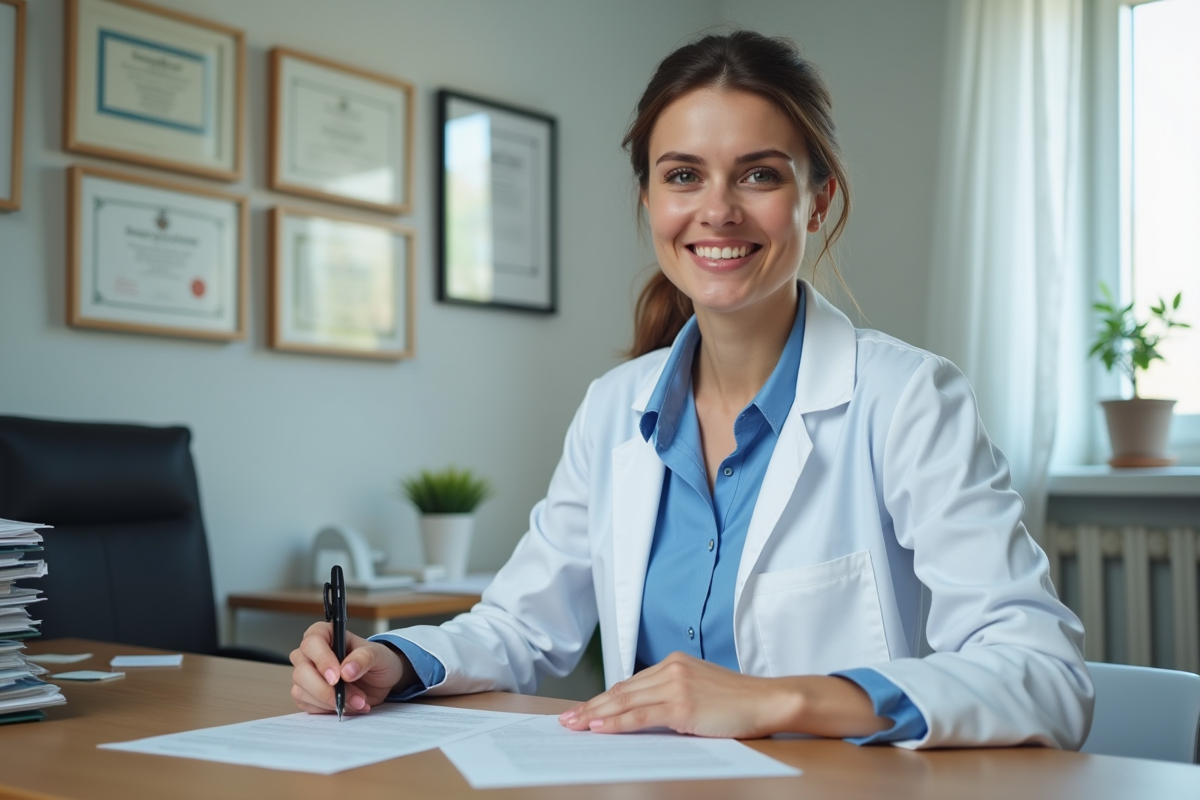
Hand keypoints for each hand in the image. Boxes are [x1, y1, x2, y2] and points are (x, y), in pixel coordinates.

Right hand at [289, 621, 415, 714]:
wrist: (379, 681)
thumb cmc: (376, 660)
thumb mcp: (378, 655)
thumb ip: (364, 658)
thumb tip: (346, 671)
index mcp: (325, 634)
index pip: (312, 643)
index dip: (322, 660)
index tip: (337, 677)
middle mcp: (310, 654)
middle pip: (302, 671)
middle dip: (327, 689)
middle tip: (353, 697)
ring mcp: (305, 675)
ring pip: (301, 691)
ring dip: (330, 701)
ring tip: (357, 702)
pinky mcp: (306, 695)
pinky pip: (306, 705)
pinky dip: (328, 709)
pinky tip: (346, 706)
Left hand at [557, 651, 888, 738]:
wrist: (769, 700)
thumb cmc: (739, 701)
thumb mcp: (701, 690)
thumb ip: (672, 696)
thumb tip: (641, 715)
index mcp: (674, 662)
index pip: (630, 683)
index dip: (604, 698)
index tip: (583, 710)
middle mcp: (671, 668)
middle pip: (621, 690)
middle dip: (591, 707)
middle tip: (567, 719)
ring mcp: (676, 684)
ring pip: (625, 701)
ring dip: (596, 715)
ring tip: (575, 726)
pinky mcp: (682, 703)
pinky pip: (641, 715)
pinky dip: (617, 722)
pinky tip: (600, 728)